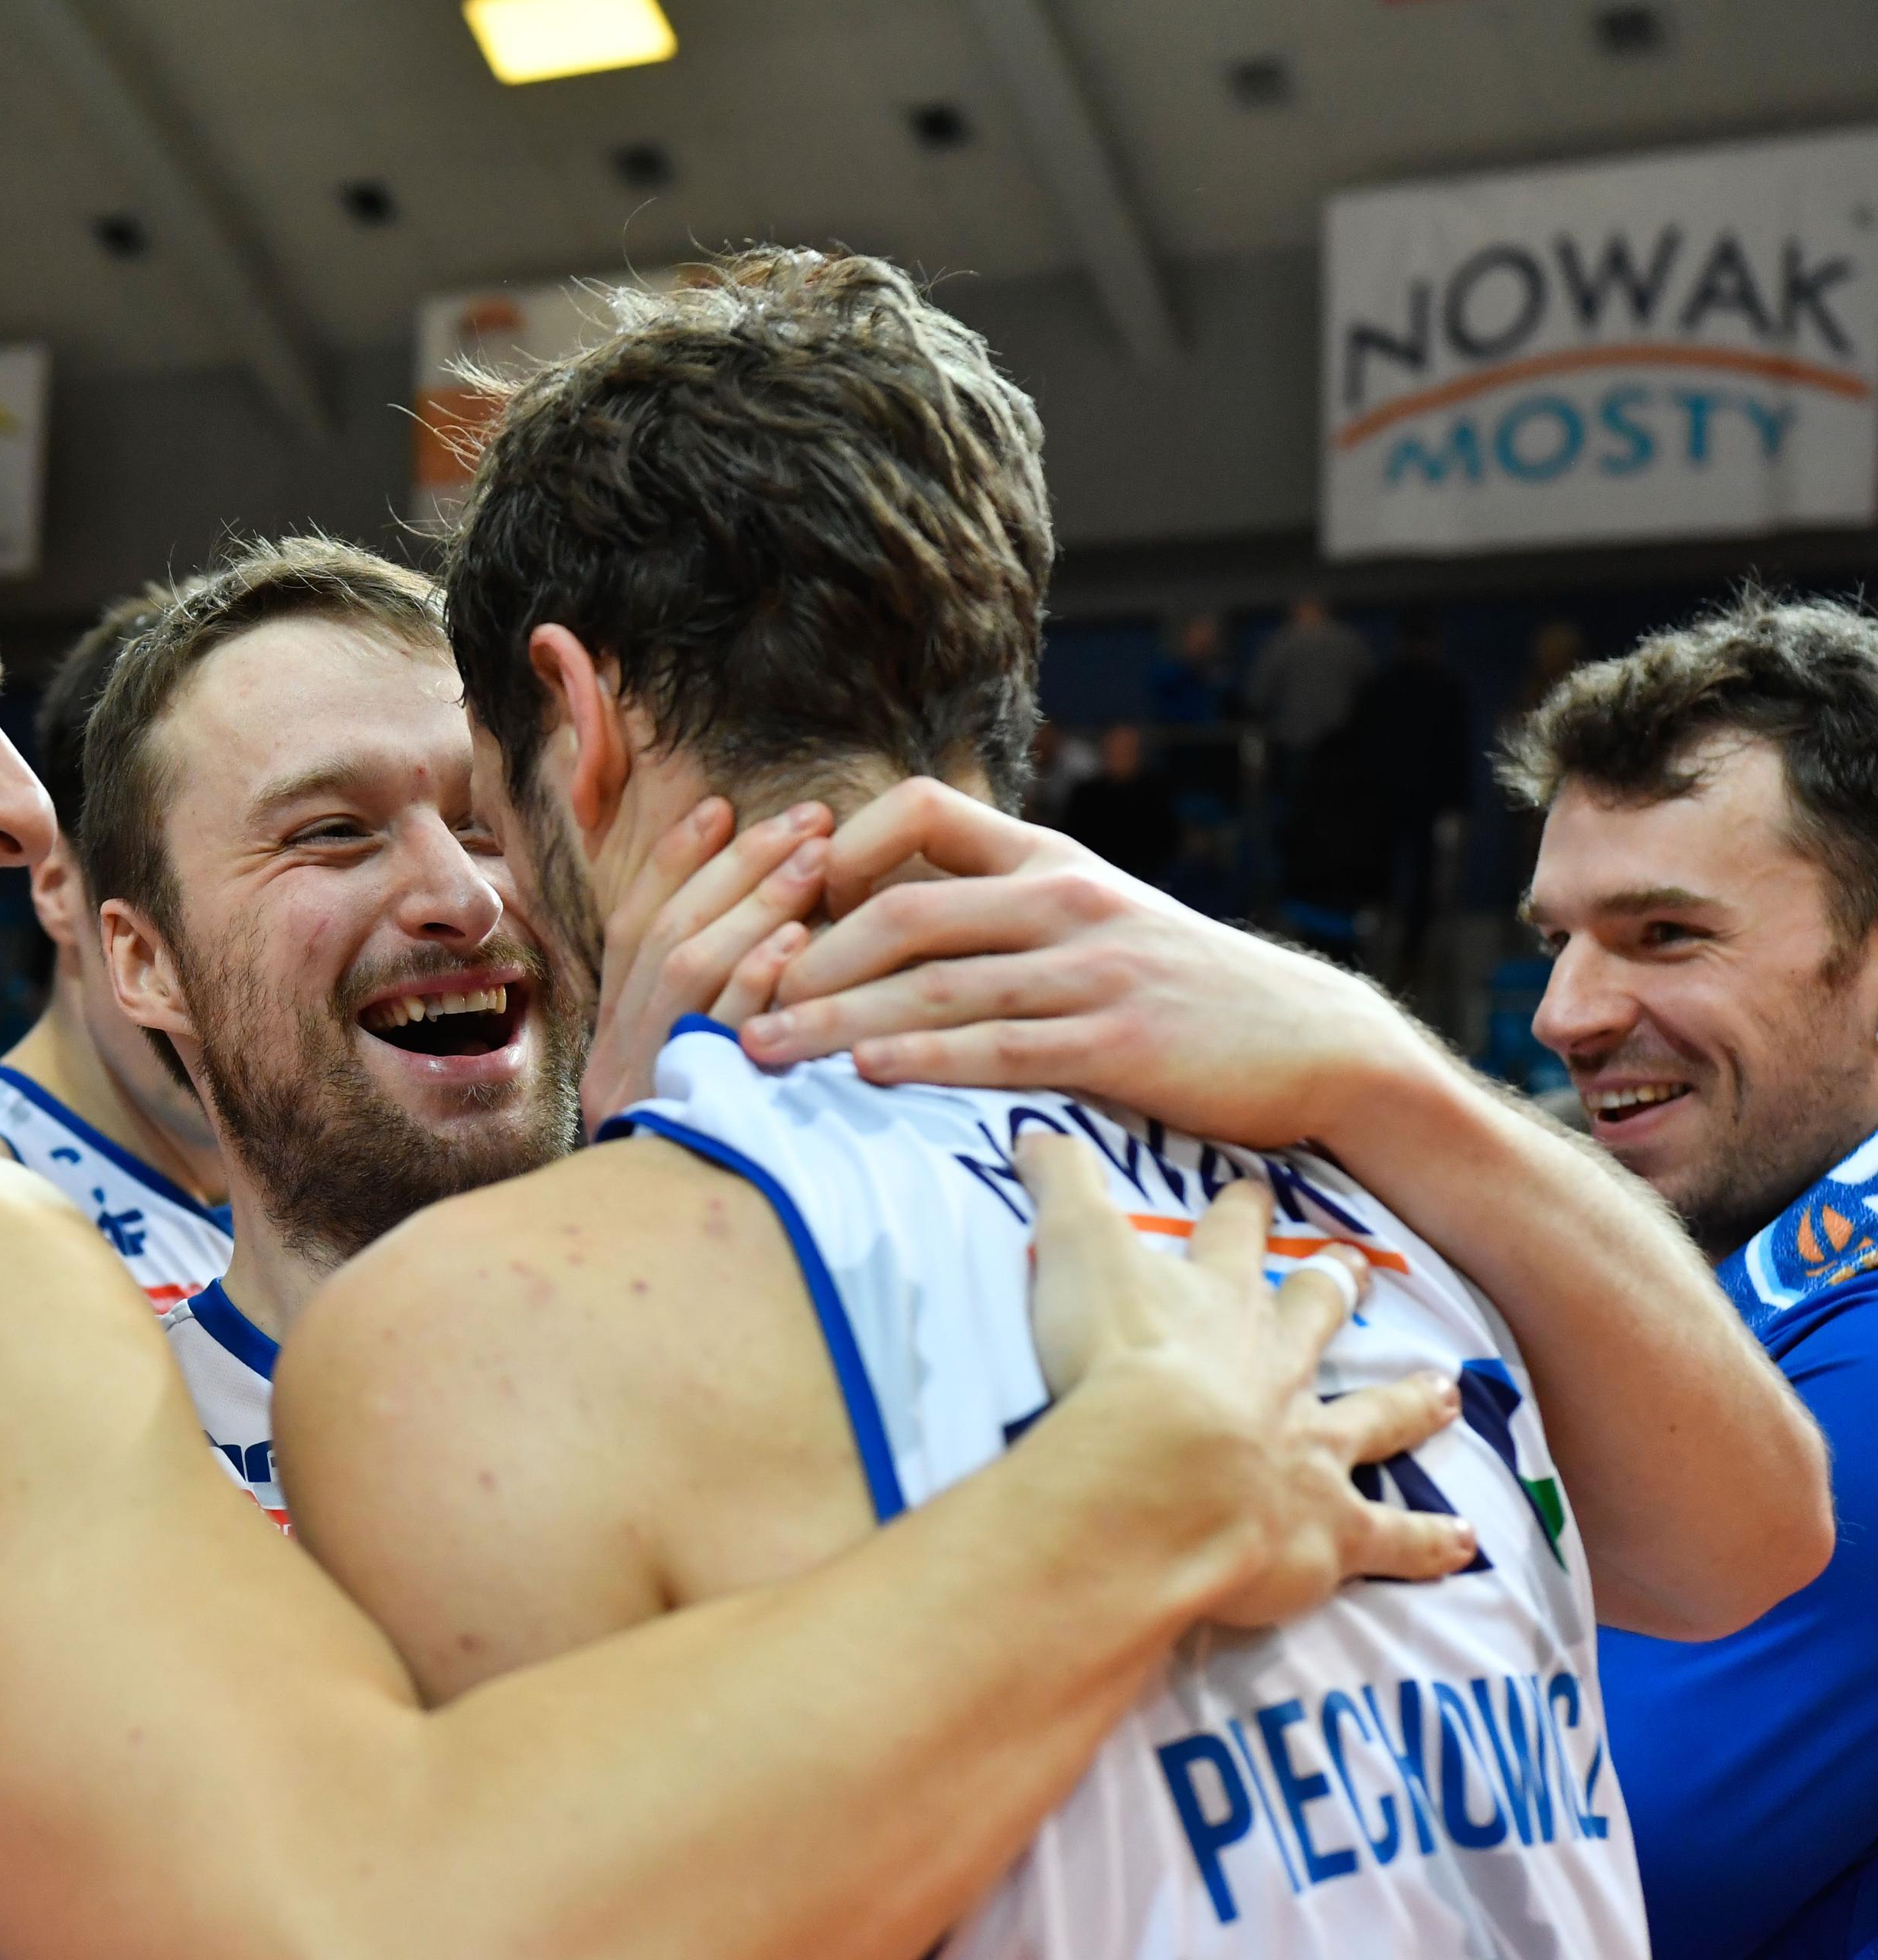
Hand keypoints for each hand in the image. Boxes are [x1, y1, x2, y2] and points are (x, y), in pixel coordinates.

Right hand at [580, 797, 832, 1133]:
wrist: (699, 1281)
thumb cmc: (726, 1160)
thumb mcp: (700, 1085)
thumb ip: (710, 1017)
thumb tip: (763, 926)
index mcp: (612, 1047)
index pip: (629, 931)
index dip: (673, 863)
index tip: (720, 808)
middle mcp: (615, 1062)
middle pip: (664, 937)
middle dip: (735, 867)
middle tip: (805, 820)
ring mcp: (647, 1086)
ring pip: (686, 968)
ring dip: (755, 903)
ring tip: (815, 858)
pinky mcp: (687, 1114)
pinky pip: (720, 1030)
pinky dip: (757, 978)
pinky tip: (799, 940)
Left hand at [740, 779, 1431, 1148]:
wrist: (1311, 1040)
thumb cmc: (1180, 985)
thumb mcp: (1091, 915)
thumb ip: (1001, 904)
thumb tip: (882, 914)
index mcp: (1049, 859)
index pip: (922, 809)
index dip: (843, 845)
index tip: (786, 897)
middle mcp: (1063, 901)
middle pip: (902, 911)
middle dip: (804, 957)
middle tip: (732, 998)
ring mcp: (1091, 971)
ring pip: (933, 988)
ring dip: (833, 1021)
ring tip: (759, 1048)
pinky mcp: (1118, 1043)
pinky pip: (999, 1049)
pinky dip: (923, 1061)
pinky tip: (862, 1073)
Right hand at [1017, 1134, 1476, 1629]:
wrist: (1161, 1467)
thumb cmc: (1114, 1355)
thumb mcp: (1074, 1247)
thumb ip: (1060, 1187)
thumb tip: (1036, 1128)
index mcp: (1220, 1300)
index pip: (1234, 1239)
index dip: (1243, 1212)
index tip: (1258, 1189)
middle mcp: (1280, 1365)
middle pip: (1316, 1314)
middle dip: (1335, 1287)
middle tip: (1361, 1265)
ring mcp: (1312, 1447)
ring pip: (1374, 1417)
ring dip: (1409, 1405)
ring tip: (1445, 1393)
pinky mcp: (1326, 1530)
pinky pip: (1390, 1536)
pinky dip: (1427, 1542)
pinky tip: (1464, 1546)